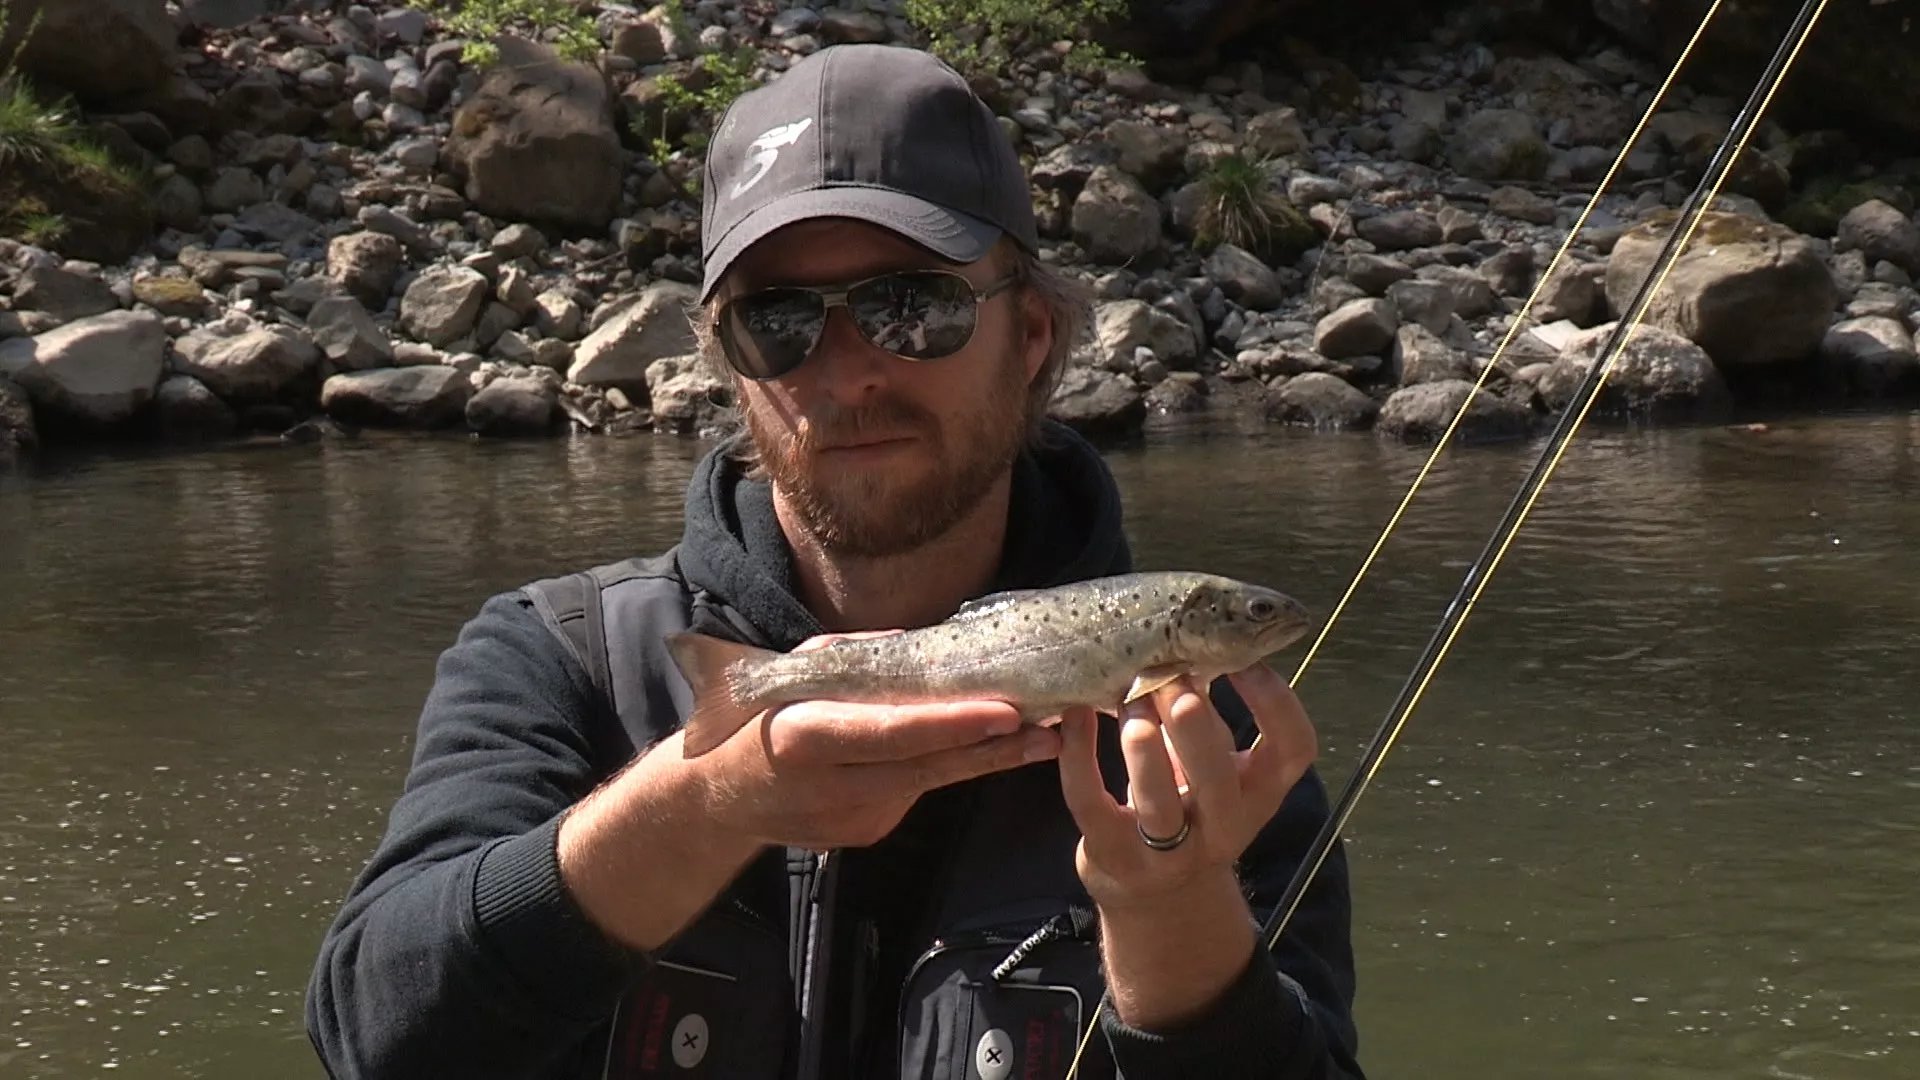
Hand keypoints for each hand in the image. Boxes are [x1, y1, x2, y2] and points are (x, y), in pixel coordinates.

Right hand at [691, 631, 1061, 851]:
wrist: (718, 797)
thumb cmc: (759, 715)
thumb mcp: (797, 673)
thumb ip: (856, 659)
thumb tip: (921, 647)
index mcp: (806, 737)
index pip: (894, 732)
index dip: (954, 726)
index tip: (1007, 713)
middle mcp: (831, 786)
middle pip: (927, 766)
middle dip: (994, 747)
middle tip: (1050, 726)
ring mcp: (850, 819)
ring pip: (932, 784)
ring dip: (988, 759)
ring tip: (1043, 735)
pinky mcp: (865, 834)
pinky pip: (914, 794)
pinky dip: (946, 769)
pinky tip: (982, 749)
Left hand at [1057, 662, 1317, 910]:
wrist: (1156, 893)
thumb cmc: (1190, 805)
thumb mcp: (1214, 768)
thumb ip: (1209, 720)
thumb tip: (1194, 640)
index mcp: (1259, 795)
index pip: (1293, 749)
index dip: (1276, 701)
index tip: (1245, 661)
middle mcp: (1223, 829)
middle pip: (1218, 778)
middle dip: (1192, 721)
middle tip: (1171, 678)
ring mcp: (1168, 853)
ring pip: (1157, 802)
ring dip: (1140, 741)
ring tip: (1127, 696)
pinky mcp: (1114, 856)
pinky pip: (1090, 802)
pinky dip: (1079, 754)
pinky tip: (1076, 715)